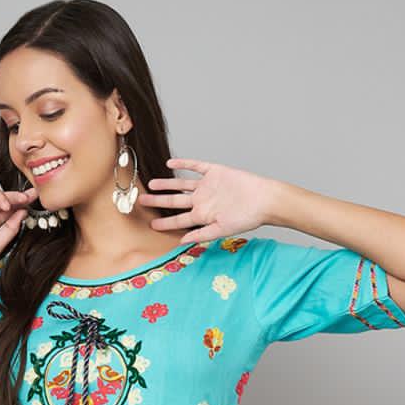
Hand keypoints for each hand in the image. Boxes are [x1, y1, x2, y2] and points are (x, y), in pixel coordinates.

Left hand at [138, 157, 271, 243]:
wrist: (263, 200)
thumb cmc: (246, 218)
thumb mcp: (222, 230)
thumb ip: (202, 235)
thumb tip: (182, 242)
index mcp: (203, 216)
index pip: (179, 220)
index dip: (165, 223)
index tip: (151, 225)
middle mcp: (202, 200)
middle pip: (175, 201)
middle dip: (158, 202)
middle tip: (141, 201)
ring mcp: (207, 186)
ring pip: (181, 184)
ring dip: (166, 184)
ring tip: (151, 184)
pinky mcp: (214, 171)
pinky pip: (195, 166)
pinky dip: (183, 164)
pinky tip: (170, 163)